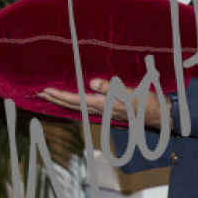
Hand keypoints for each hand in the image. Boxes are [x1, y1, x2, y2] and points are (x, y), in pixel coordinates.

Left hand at [40, 78, 163, 128]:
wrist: (159, 114)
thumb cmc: (145, 102)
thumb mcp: (128, 92)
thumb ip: (110, 88)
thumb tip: (90, 83)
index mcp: (102, 104)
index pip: (74, 100)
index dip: (58, 95)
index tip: (44, 90)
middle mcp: (99, 110)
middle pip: (71, 105)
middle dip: (54, 100)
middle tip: (38, 93)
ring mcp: (103, 112)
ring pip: (76, 107)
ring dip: (61, 102)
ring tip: (49, 96)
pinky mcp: (108, 111)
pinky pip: (85, 108)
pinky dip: (74, 104)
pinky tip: (71, 102)